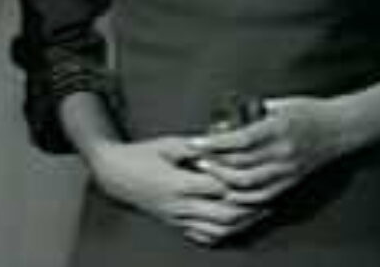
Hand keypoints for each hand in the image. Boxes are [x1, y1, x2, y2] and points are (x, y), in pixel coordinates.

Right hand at [87, 136, 266, 246]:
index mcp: (179, 183)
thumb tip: (221, 142)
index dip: (238, 182)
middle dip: (248, 208)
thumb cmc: (139, 156)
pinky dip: (222, 233)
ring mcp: (179, 218)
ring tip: (256, 211)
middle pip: (224, 214)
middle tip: (265, 197)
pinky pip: (204, 236)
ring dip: (240, 223)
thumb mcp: (167, 144)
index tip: (253, 173)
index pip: (219, 188)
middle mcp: (181, 205)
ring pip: (218, 230)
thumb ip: (196, 146)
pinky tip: (233, 224)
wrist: (115, 174)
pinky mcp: (176, 224)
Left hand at [191, 96, 347, 207]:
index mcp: (278, 128)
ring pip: (248, 184)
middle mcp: (283, 152)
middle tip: (193, 158)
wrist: (340, 129)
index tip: (194, 142)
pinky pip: (262, 195)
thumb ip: (253, 110)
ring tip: (206, 171)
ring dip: (222, 180)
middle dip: (212, 162)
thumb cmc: (308, 111)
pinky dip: (241, 195)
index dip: (213, 143)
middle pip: (239, 164)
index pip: (239, 140)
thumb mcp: (279, 104)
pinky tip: (227, 189)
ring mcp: (287, 170)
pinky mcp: (291, 181)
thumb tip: (226, 114)